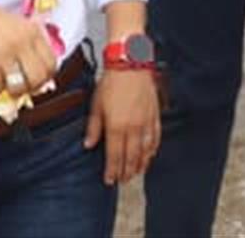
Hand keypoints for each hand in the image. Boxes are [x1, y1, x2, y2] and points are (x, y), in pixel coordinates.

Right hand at [0, 0, 58, 94]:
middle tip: (21, 87)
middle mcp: (22, 40)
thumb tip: (37, 76)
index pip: (51, 63)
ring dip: (12, 90)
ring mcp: (5, 51)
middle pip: (39, 78)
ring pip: (19, 87)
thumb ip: (28, 46)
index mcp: (32, 31)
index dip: (45, 77)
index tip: (36, 81)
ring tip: (5, 83)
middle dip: (31, 88)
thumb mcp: (15, 26)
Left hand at [85, 70, 160, 184]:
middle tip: (123, 181)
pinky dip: (153, 149)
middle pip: (131, 157)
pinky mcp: (155, 115)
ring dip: (141, 164)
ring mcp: (146, 122)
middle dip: (127, 171)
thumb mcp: (96, 104)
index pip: (115, 156)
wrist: (130, 63)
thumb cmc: (111, 81)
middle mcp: (133, 127)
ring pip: (145, 150)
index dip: (112, 170)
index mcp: (116, 126)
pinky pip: (155, 137)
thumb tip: (88, 145)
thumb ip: (94, 127)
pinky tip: (150, 155)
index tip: (110, 180)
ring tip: (136, 172)